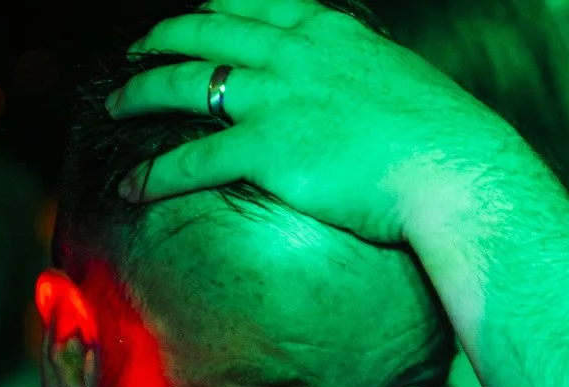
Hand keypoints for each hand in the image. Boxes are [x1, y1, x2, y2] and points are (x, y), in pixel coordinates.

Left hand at [109, 0, 518, 247]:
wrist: (453, 168)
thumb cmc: (442, 139)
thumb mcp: (401, 85)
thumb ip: (363, 80)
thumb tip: (360, 97)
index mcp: (329, 31)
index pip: (256, 3)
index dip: (215, 9)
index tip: (196, 15)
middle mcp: (294, 53)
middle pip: (207, 33)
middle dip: (163, 40)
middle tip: (136, 53)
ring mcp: (276, 98)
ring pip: (186, 83)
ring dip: (142, 92)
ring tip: (116, 105)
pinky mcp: (266, 149)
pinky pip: (191, 158)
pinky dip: (153, 172)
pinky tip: (129, 186)